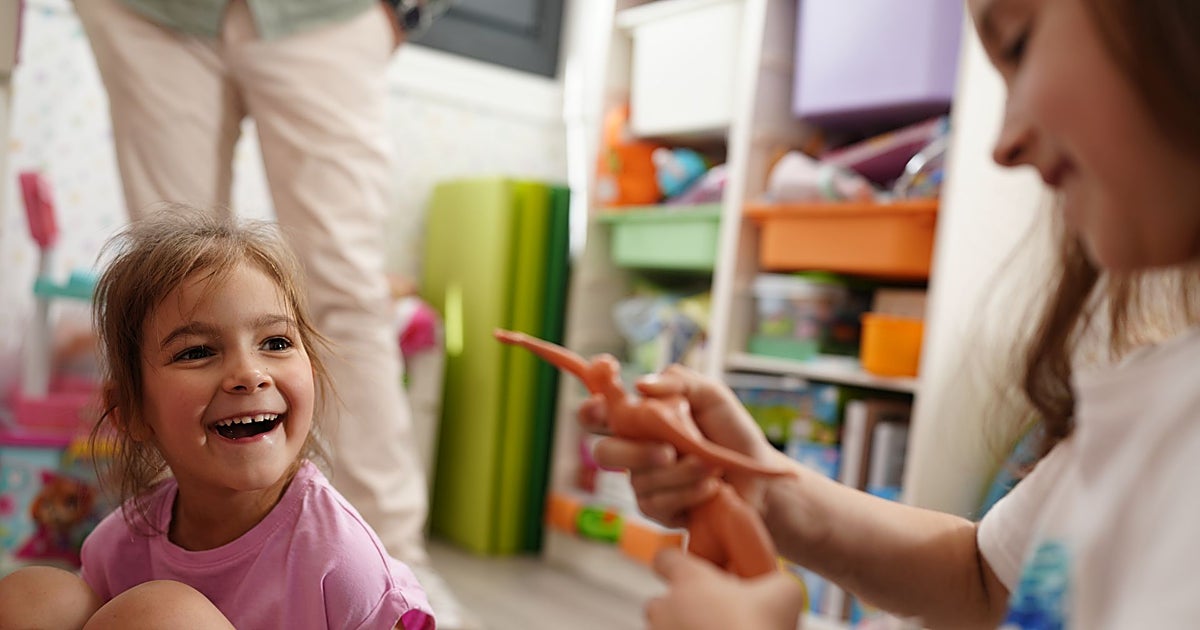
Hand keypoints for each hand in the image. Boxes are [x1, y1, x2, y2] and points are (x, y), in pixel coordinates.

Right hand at [578, 364, 781, 527]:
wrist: (760, 476)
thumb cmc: (732, 433)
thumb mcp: (711, 395)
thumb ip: (678, 381)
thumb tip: (640, 384)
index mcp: (640, 420)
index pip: (599, 414)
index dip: (590, 409)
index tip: (600, 405)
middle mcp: (635, 451)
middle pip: (604, 453)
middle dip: (635, 452)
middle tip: (668, 451)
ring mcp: (644, 482)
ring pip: (638, 479)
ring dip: (679, 472)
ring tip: (710, 464)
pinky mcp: (658, 510)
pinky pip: (656, 503)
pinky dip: (687, 492)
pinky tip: (710, 487)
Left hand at [646, 548, 805, 629]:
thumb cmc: (758, 629)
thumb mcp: (785, 593)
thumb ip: (776, 581)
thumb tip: (779, 586)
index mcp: (690, 581)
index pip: (665, 558)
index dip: (676, 562)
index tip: (690, 568)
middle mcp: (667, 609)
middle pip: (659, 601)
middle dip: (679, 606)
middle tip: (710, 613)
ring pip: (663, 629)